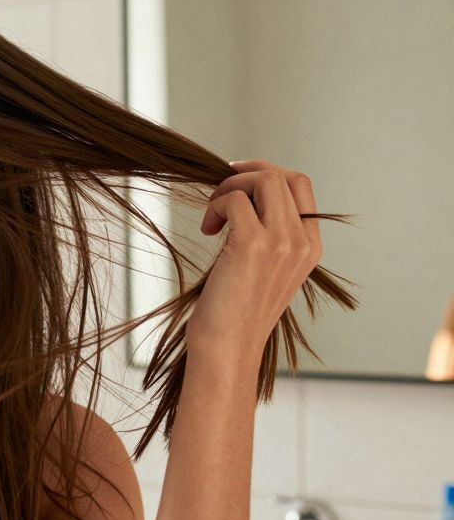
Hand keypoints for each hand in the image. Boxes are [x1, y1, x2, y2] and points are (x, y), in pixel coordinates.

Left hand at [186, 159, 321, 360]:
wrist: (227, 348)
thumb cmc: (235, 313)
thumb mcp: (264, 270)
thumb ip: (269, 237)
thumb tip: (242, 198)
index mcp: (310, 248)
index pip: (301, 185)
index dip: (267, 171)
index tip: (236, 178)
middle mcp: (301, 243)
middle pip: (283, 176)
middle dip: (246, 174)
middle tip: (219, 195)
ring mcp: (281, 243)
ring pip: (264, 180)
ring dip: (229, 188)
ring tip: (213, 217)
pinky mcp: (252, 245)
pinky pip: (234, 200)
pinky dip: (216, 206)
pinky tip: (209, 230)